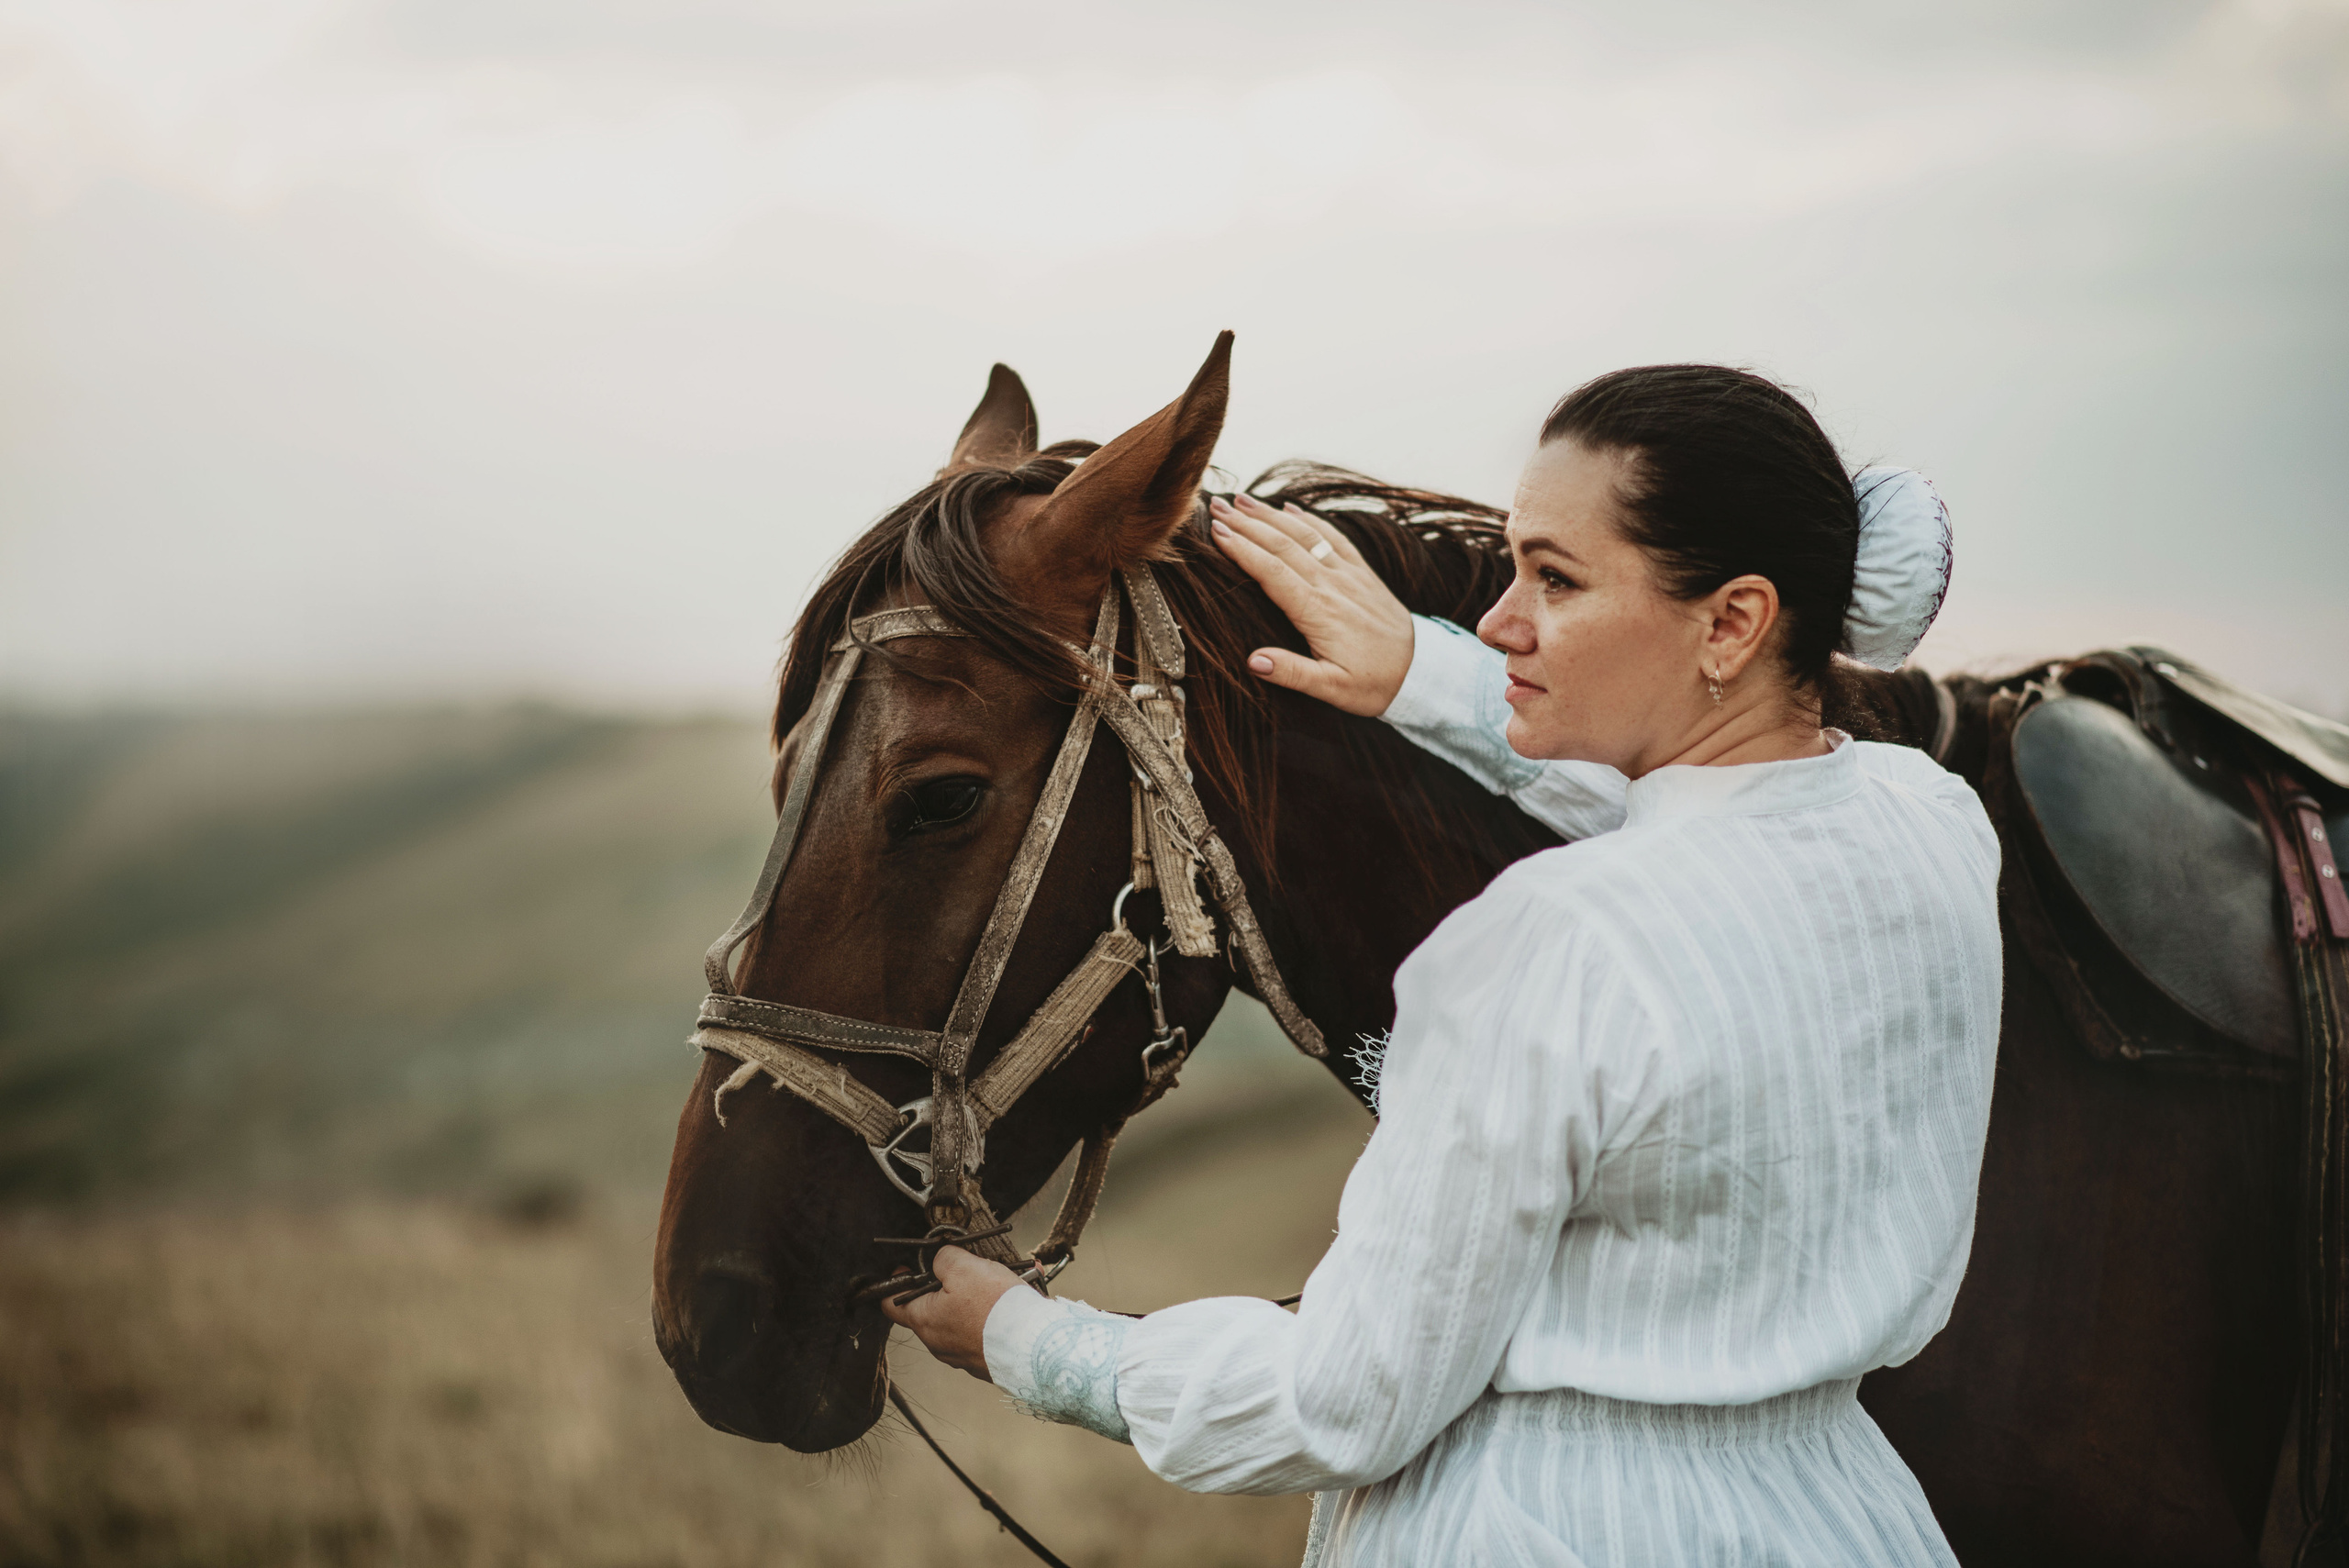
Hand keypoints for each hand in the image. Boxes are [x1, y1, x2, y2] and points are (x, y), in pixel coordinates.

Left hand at [879, 1245, 1022, 1379]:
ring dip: (981, 1294)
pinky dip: (1000, 1309)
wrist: (1034, 1348)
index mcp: (925, 1320)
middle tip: (969, 1266)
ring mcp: (963, 1352)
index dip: (898, 1282)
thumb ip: (944, 1258)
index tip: (907, 1268)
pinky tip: (1022, 1292)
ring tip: (1006, 1276)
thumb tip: (941, 1260)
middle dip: (951, 1282)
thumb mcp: (963, 1267)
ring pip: (965, 1314)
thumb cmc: (995, 1309)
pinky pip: (987, 1326)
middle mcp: (939, 1342)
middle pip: (934, 1306)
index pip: (892, 1303)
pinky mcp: (987, 1357)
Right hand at [1208, 493, 1415, 716]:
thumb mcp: (1332, 690)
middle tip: (1216, 506)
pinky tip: (1291, 507)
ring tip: (1242, 499)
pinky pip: (1334, 537)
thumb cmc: (1374, 684)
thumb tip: (1253, 660)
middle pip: (1283, 545)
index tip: (1216, 532)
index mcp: (1319, 612)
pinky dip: (1310, 519)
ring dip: (1271, 515)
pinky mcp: (1363, 573)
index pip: (1272, 571)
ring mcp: (1349, 575)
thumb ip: (1293, 673)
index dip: (1242, 549)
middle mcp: (1332, 585)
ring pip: (1305, 535)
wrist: (1422, 671)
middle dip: (1247, 523)